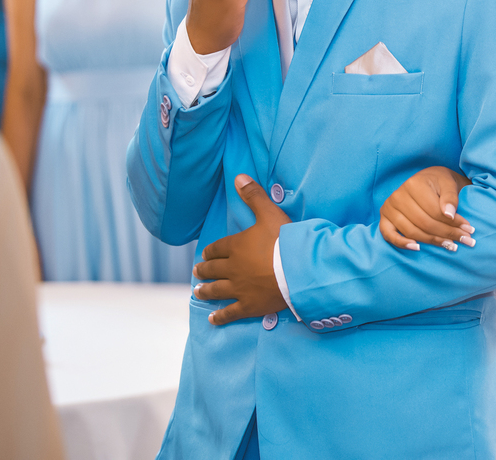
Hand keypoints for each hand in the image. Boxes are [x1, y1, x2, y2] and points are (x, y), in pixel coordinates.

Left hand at [193, 174, 291, 324]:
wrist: (299, 269)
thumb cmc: (286, 240)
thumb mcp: (270, 213)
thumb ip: (253, 196)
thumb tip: (238, 176)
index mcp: (236, 247)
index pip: (217, 249)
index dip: (210, 252)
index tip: (205, 255)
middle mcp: (232, 268)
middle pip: (213, 270)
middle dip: (204, 270)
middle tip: (197, 272)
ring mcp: (239, 289)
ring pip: (216, 290)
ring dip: (205, 290)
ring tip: (198, 291)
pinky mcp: (249, 306)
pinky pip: (230, 313)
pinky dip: (220, 317)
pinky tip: (213, 319)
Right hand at [380, 166, 475, 250]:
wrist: (427, 180)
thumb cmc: (439, 182)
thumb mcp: (449, 183)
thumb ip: (451, 197)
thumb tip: (449, 215)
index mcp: (413, 185)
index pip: (435, 211)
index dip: (453, 223)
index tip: (469, 230)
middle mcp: (398, 195)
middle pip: (425, 223)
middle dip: (447, 234)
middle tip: (465, 241)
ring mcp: (389, 207)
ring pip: (412, 231)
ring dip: (432, 241)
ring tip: (451, 246)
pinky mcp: (384, 218)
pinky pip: (389, 235)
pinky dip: (402, 243)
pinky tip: (417, 248)